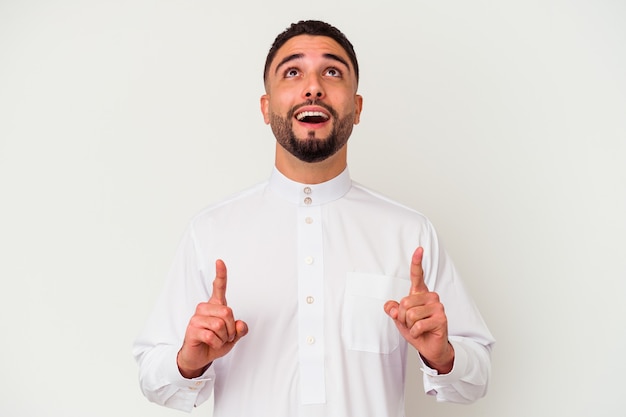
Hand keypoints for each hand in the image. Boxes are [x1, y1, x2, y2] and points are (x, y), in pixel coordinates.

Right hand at [177, 259, 247, 377]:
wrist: (198, 357)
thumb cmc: (214, 343)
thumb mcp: (232, 337)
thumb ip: (240, 330)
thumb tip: (240, 324)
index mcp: (215, 306)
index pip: (218, 287)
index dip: (220, 274)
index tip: (220, 261)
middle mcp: (204, 308)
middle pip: (227, 312)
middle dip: (231, 329)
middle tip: (225, 337)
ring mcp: (196, 318)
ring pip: (220, 325)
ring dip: (223, 338)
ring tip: (217, 340)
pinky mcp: (192, 329)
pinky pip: (212, 336)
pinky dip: (216, 344)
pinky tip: (210, 344)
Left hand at [384, 247, 453, 373]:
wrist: (431, 347)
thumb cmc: (417, 330)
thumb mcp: (399, 320)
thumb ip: (393, 310)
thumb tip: (390, 307)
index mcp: (420, 293)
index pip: (417, 275)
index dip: (417, 261)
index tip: (419, 249)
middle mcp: (430, 297)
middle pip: (404, 302)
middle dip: (402, 317)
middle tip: (411, 324)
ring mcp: (438, 306)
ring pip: (410, 314)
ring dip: (409, 326)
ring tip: (418, 328)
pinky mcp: (441, 318)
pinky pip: (418, 325)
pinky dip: (415, 333)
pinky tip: (423, 333)